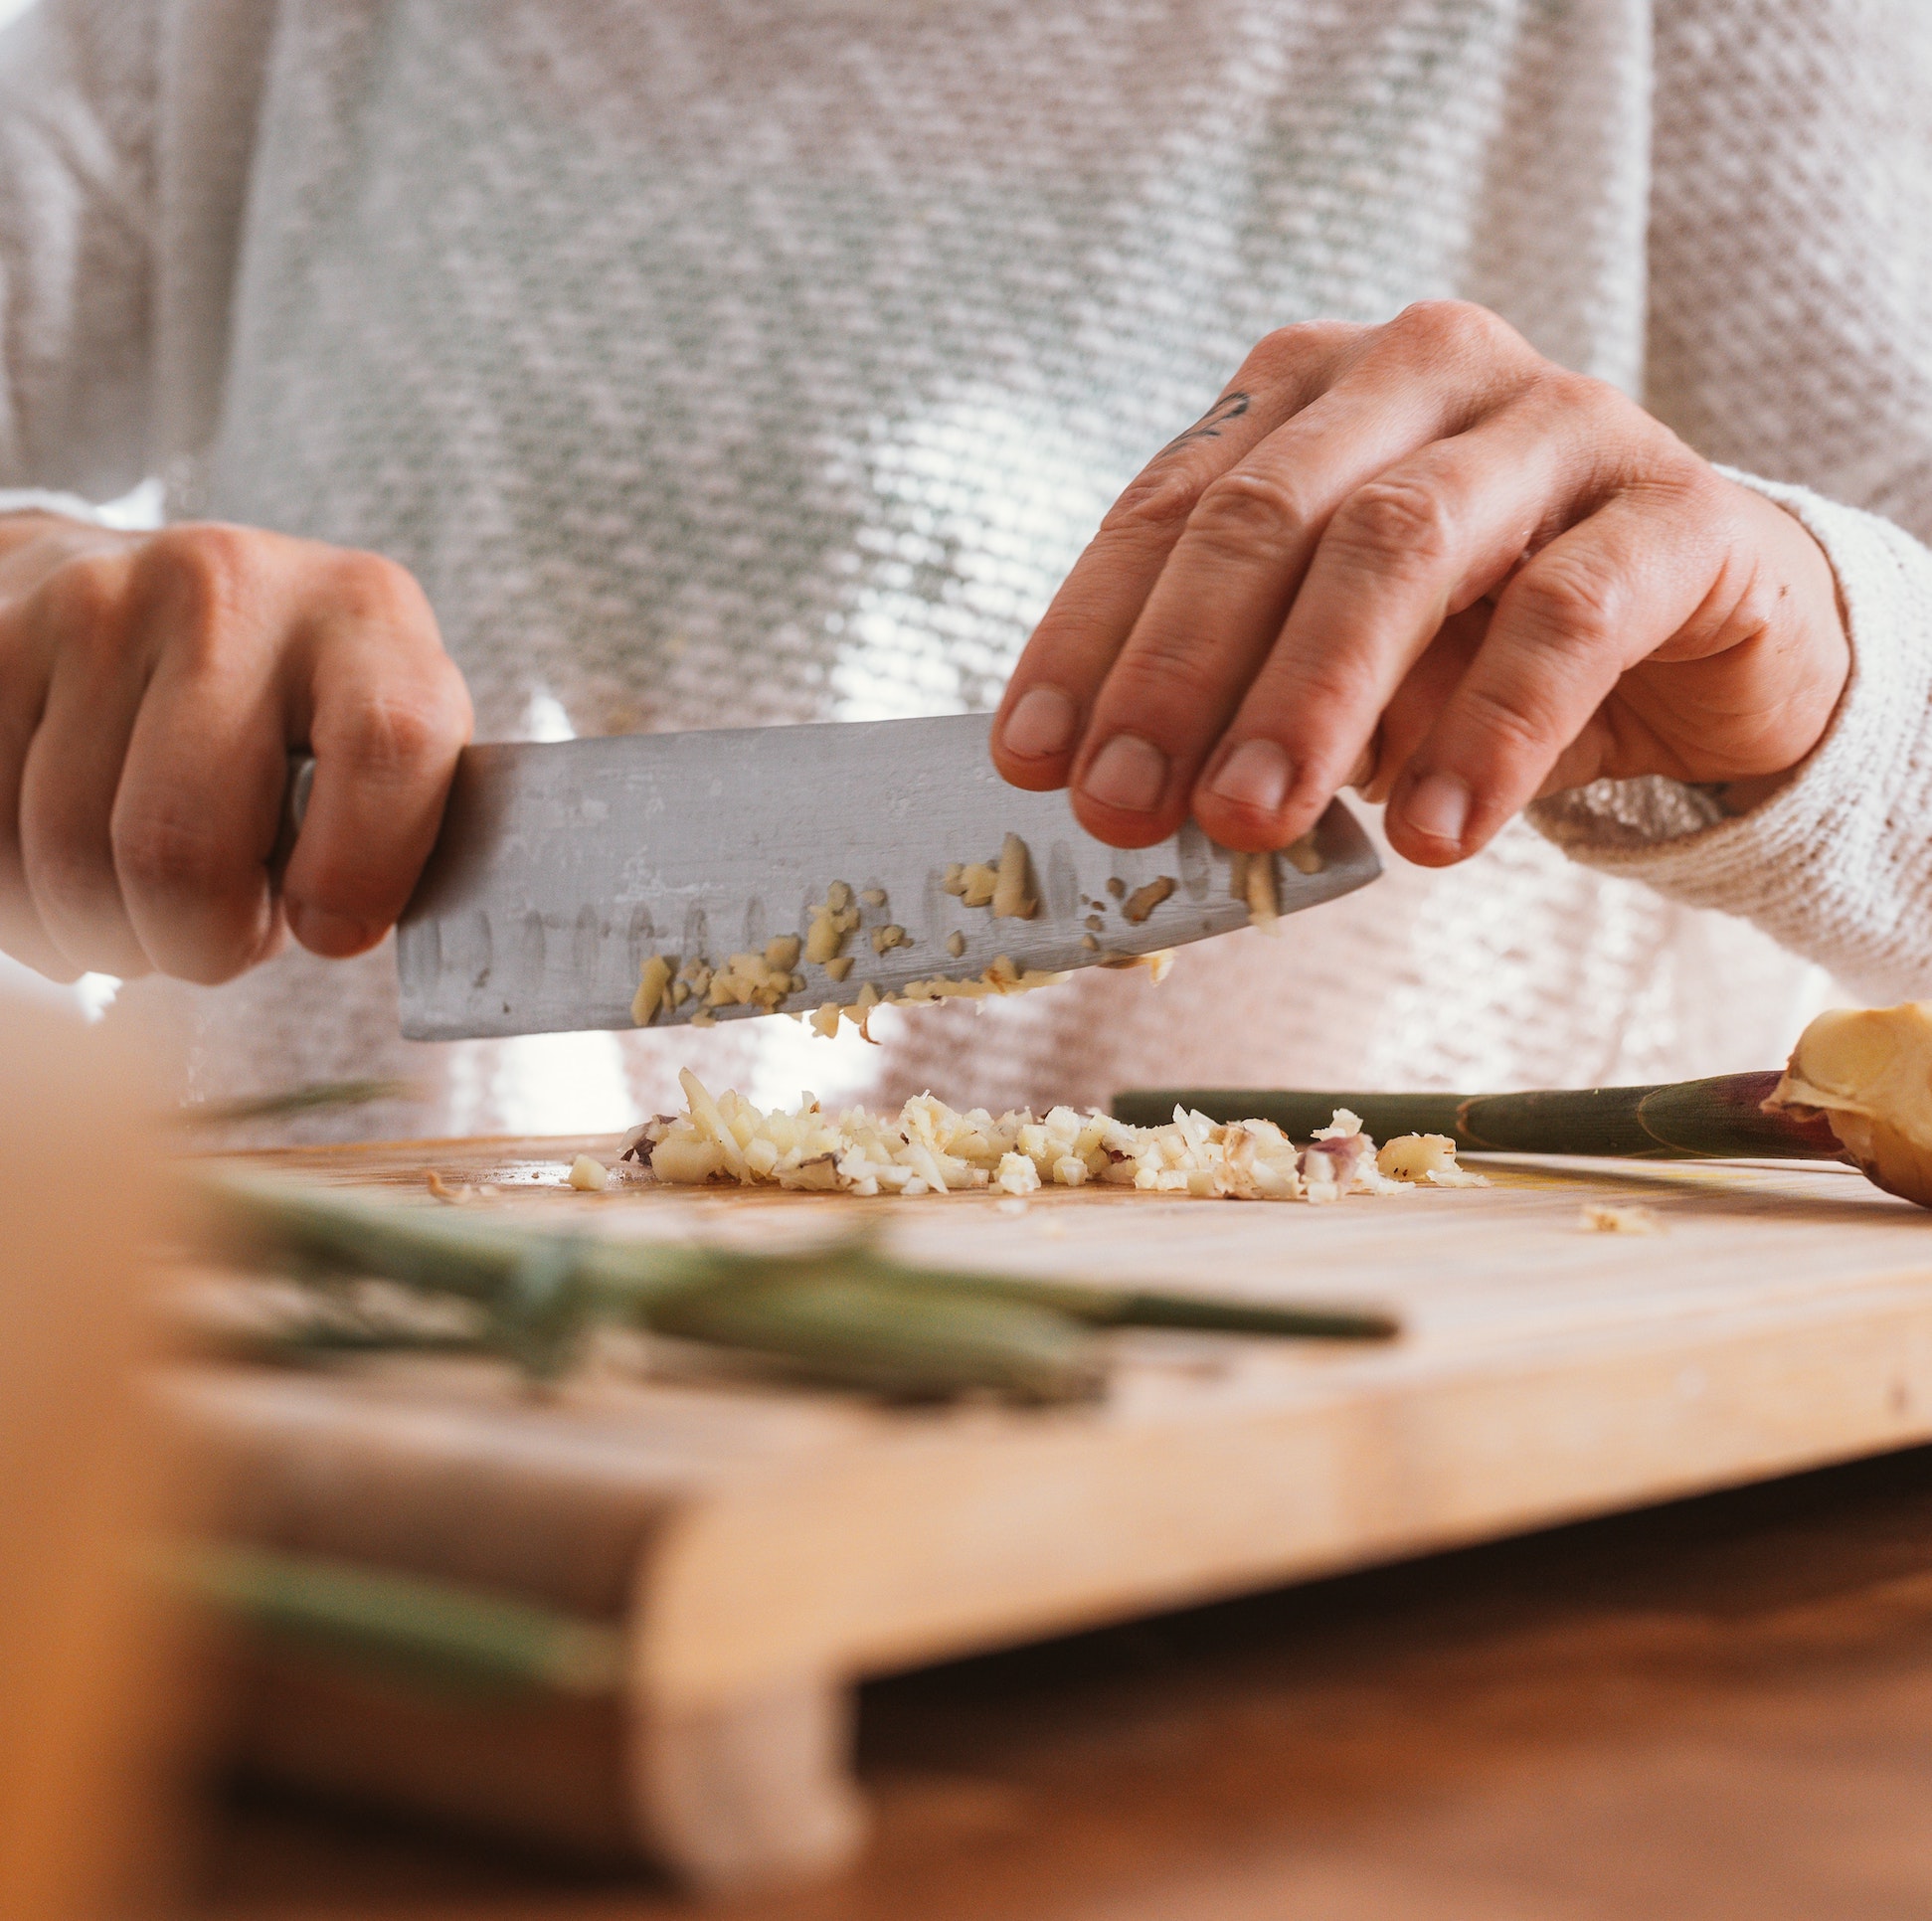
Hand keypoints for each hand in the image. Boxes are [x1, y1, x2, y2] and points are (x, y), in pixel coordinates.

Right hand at [0, 516, 470, 983]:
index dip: (357, 874)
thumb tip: (331, 926)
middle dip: (200, 943)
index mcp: (363, 614)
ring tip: (153, 901)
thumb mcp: (389, 748)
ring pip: (73, 863)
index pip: (386, 747)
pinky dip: (33, 904)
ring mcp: (94, 606)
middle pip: (184, 848)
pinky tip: (82, 878)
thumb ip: (395, 835)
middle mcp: (226, 589)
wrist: (158, 599)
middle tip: (217, 935)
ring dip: (111, 932)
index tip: (333, 929)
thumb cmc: (300, 714)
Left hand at [992, 301, 1849, 864]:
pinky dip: (1486, 732)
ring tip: (1252, 822)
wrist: (1699, 637)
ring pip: (1401, 542)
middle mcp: (1423, 371)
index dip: (1090, 638)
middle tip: (1124, 811)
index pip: (1169, 508)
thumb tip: (1131, 795)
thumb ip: (1241, 698)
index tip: (1031, 760)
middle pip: (1267, 514)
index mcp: (1310, 394)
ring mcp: (1557, 422)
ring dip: (1309, 696)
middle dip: (1180, 673)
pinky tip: (1433, 835)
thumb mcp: (1333, 668)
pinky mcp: (1677, 507)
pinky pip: (1566, 614)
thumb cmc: (1475, 647)